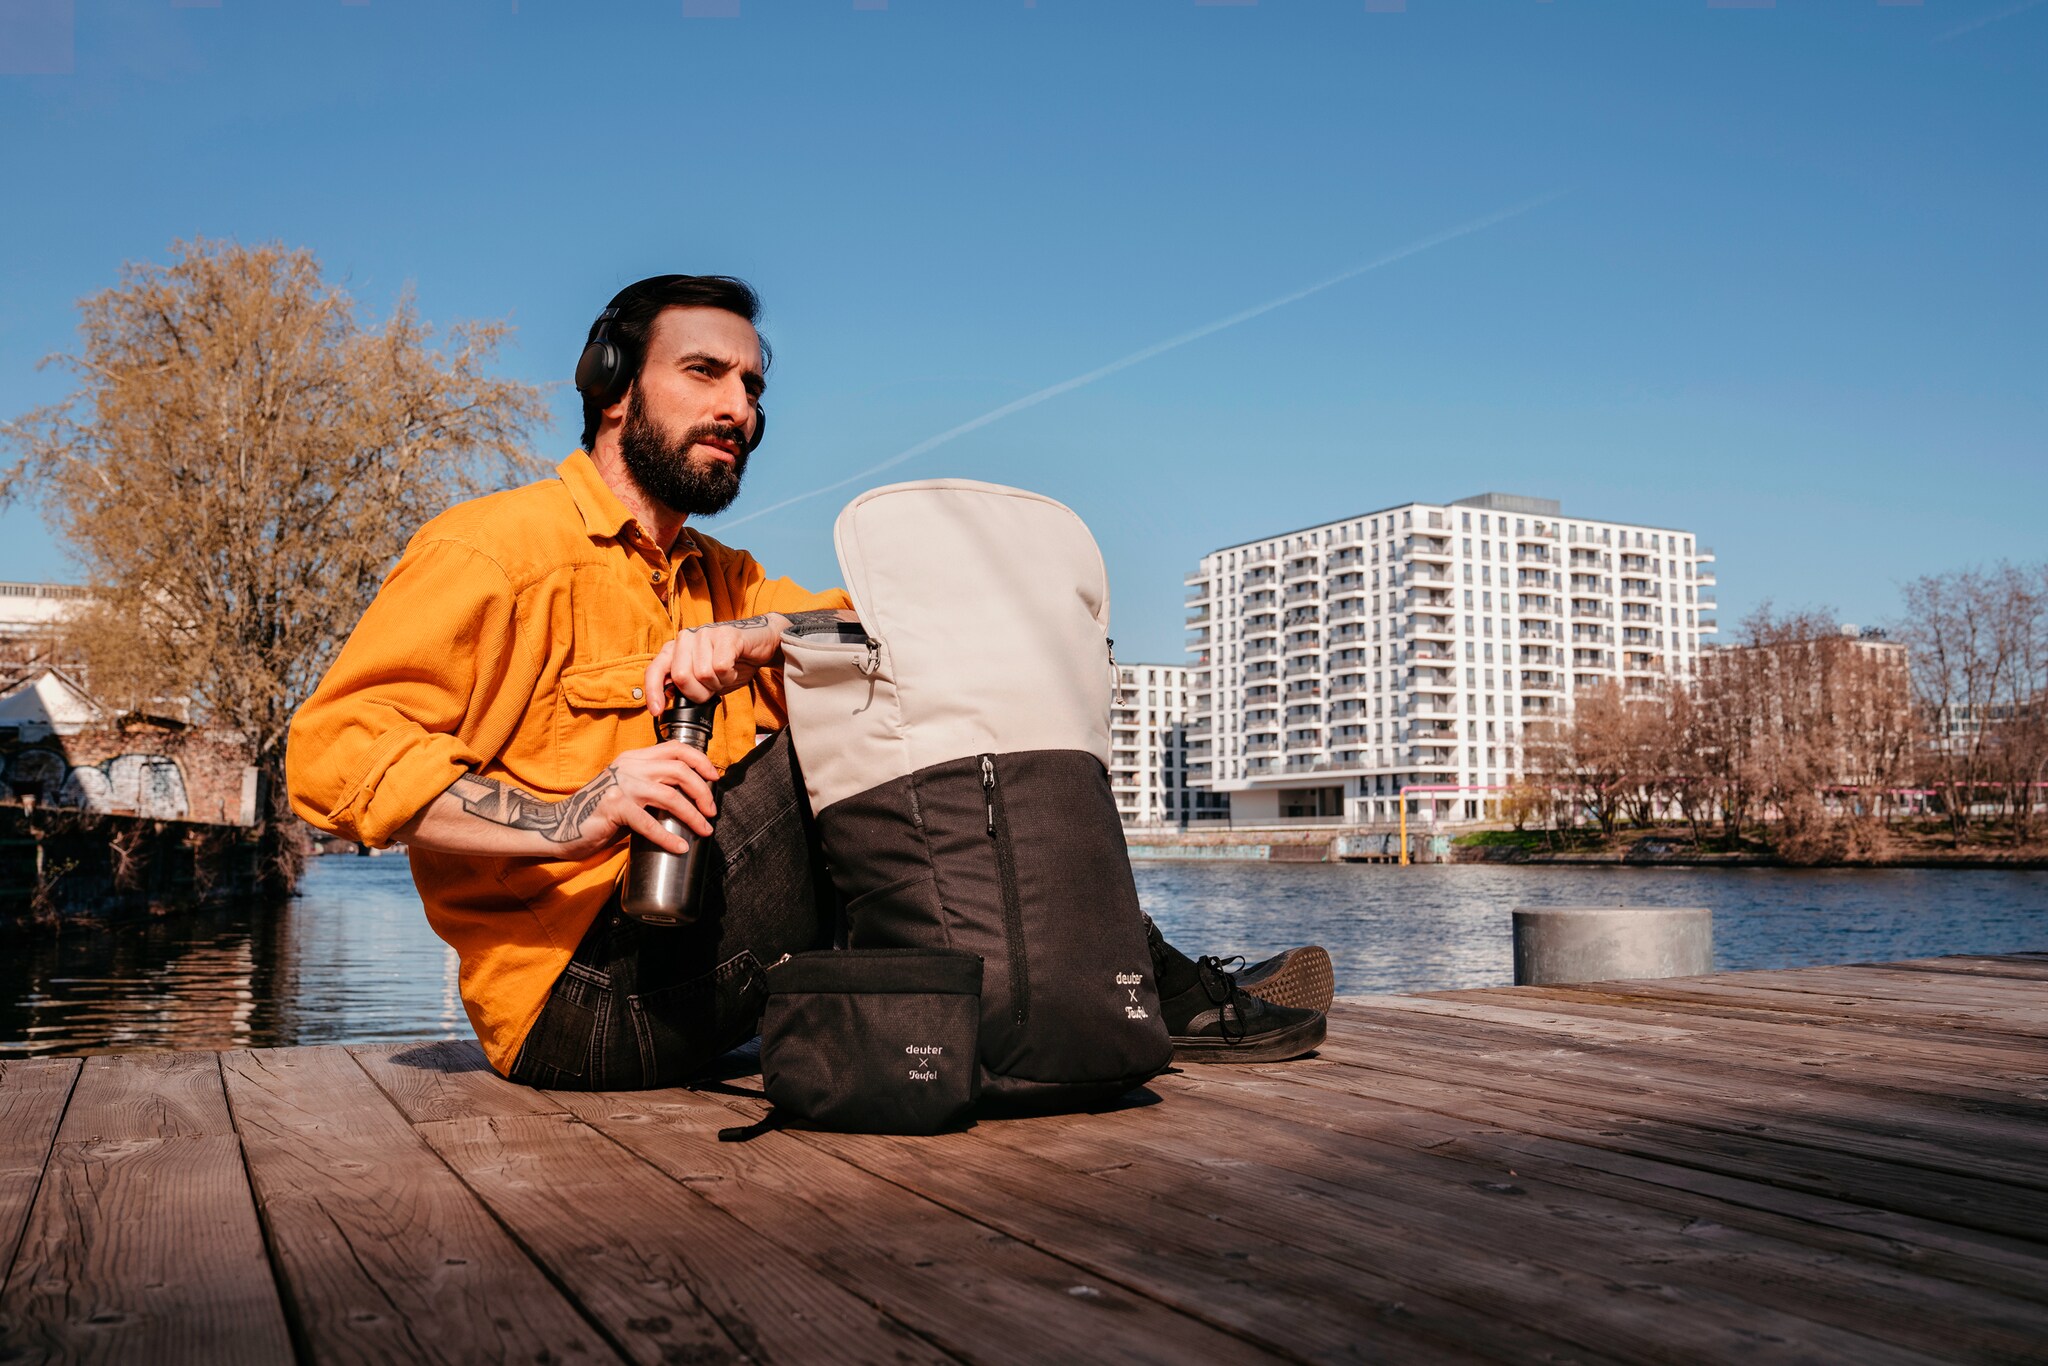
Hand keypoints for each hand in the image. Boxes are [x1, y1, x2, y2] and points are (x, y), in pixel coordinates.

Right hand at [430, 739, 721, 860]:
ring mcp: (621, 784)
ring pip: (669, 794)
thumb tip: (693, 800)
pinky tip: (679, 847)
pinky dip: (667, 836)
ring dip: (692, 815)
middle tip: (711, 812)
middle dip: (702, 791)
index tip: (715, 778)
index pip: (676, 748)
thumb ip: (654, 788)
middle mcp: (629, 766)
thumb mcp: (630, 792)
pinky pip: (648, 821)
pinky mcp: (613, 806)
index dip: (700, 761)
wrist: (561, 827)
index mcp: (634, 758)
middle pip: (679, 769)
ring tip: (703, 831)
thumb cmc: (600, 814)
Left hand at [645, 613, 789, 709]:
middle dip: (699, 692)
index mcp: (675, 649)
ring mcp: (704, 634)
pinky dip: (730, 675)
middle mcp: (686, 638)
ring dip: (718, 683)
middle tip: (712, 688)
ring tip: (725, 674)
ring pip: (703, 674)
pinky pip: (721, 667)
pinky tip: (733, 667)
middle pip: (681, 677)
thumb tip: (669, 697)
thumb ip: (684, 685)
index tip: (657, 711)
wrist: (760, 645)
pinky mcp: (725, 634)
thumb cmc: (730, 662)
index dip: (653, 692)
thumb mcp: (703, 679)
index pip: (655, 670)